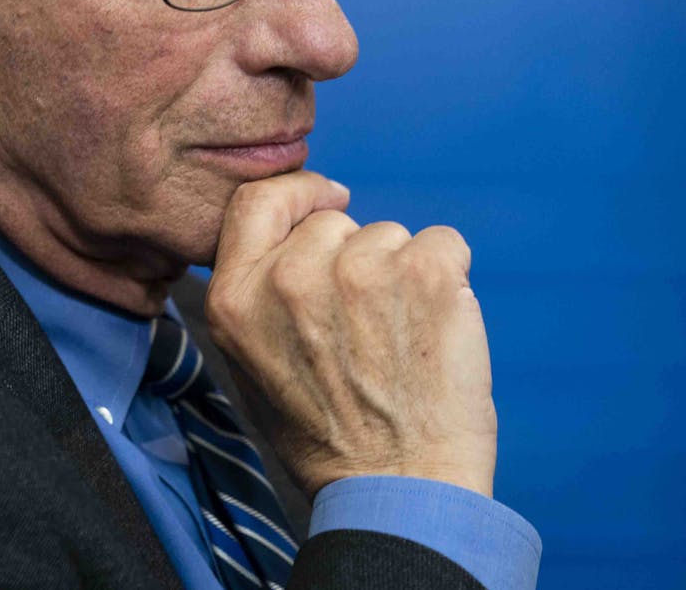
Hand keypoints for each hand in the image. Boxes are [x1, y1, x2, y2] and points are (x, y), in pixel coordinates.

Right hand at [205, 170, 497, 498]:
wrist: (400, 492)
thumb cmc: (329, 439)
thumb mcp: (251, 366)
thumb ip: (258, 295)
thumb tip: (291, 241)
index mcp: (236, 298)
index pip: (257, 201)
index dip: (297, 194)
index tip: (328, 201)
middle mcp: (289, 277)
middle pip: (334, 223)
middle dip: (355, 259)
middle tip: (367, 329)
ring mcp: (359, 271)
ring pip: (389, 235)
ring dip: (402, 274)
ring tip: (400, 344)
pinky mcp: (425, 272)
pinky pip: (443, 242)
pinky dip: (449, 277)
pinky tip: (437, 330)